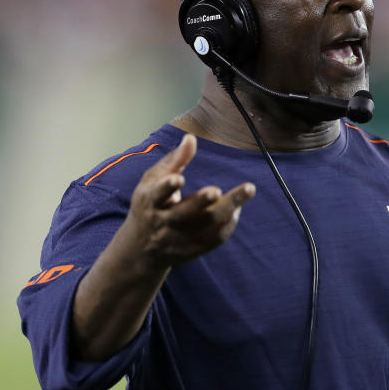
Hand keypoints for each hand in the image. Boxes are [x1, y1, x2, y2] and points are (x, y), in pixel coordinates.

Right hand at [123, 134, 255, 270]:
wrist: (141, 250)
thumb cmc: (149, 205)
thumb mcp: (152, 181)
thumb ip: (174, 160)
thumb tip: (191, 138)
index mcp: (149, 203)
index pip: (156, 195)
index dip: (167, 188)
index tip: (179, 178)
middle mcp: (163, 223)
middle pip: (186, 213)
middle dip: (202, 200)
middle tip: (218, 189)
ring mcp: (178, 240)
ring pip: (206, 227)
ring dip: (228, 208)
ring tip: (247, 190)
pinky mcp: (192, 251)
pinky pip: (215, 240)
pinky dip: (229, 224)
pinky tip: (238, 209)